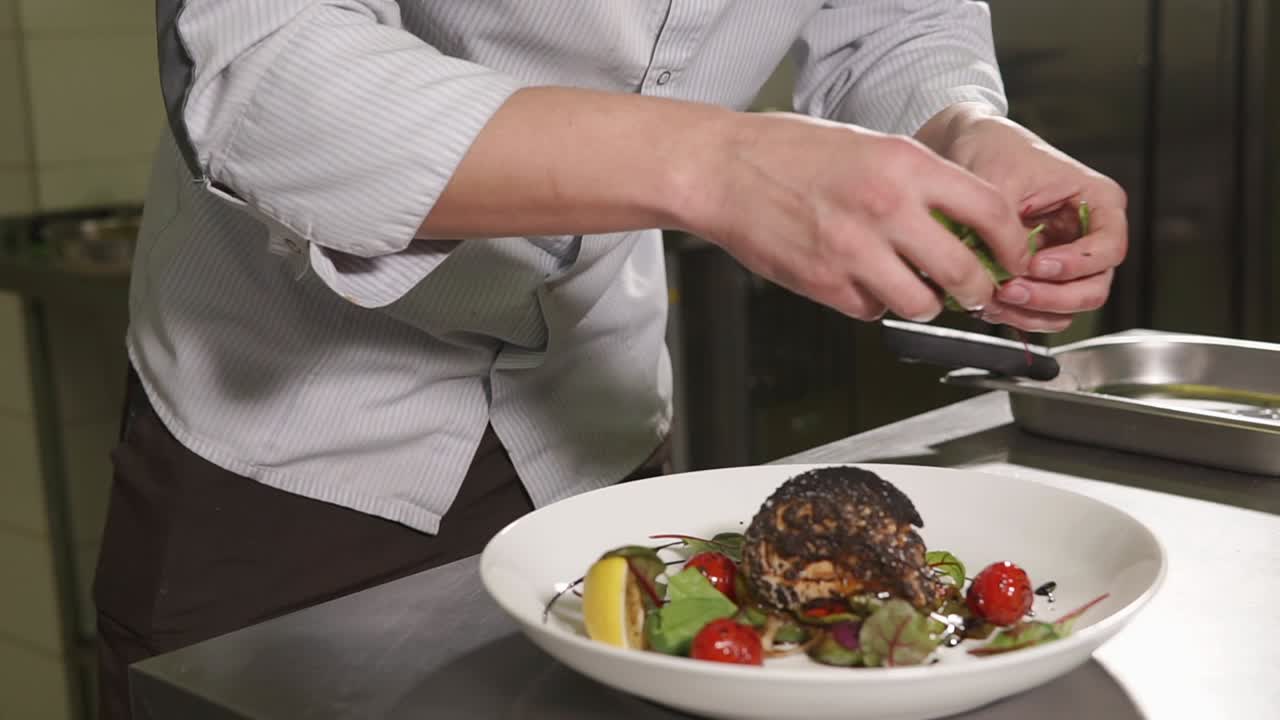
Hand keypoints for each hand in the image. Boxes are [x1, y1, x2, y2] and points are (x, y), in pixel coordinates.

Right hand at [683, 112, 1030, 321]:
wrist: (723, 170)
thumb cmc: (789, 152)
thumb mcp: (871, 147)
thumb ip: (919, 182)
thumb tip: (963, 220)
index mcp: (905, 165)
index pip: (990, 211)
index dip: (1011, 245)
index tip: (1011, 258)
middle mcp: (885, 208)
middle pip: (964, 273)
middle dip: (979, 293)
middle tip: (977, 294)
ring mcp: (853, 250)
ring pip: (921, 304)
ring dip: (925, 303)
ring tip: (914, 289)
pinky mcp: (824, 283)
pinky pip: (871, 310)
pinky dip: (874, 303)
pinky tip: (859, 279)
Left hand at [930, 105, 1129, 331]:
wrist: (966, 147)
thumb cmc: (994, 150)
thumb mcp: (1000, 181)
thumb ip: (1007, 227)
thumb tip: (1011, 271)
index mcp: (1098, 202)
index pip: (1108, 248)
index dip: (1075, 265)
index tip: (1035, 264)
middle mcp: (1089, 235)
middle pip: (1093, 288)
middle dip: (1051, 297)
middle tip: (1010, 290)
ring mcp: (1065, 260)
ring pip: (1068, 308)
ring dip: (1031, 312)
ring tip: (995, 298)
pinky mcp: (1038, 276)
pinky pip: (1040, 310)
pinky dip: (1018, 314)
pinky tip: (990, 302)